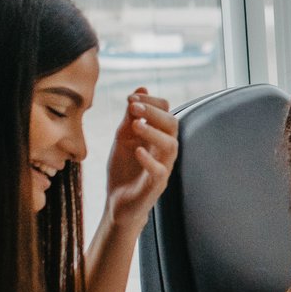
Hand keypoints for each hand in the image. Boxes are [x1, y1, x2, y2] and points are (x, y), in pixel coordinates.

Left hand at [101, 89, 177, 229]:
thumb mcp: (123, 138)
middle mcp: (164, 149)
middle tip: (134, 107)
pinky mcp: (156, 186)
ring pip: (171, 146)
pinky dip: (150, 160)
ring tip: (136, 126)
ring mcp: (163, 167)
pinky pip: (161, 171)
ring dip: (154, 133)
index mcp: (158, 136)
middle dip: (154, 113)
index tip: (131, 98)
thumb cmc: (124, 169)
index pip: (166, 111)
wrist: (118, 202)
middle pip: (172, 125)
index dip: (151, 102)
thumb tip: (140, 89)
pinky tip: (137, 151)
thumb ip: (130, 116)